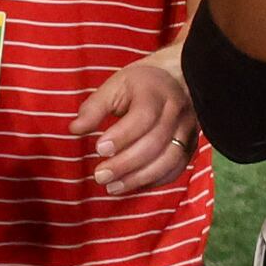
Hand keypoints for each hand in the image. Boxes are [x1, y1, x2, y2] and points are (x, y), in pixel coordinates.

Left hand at [76, 53, 199, 194]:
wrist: (179, 78)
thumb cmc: (141, 84)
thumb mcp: (115, 86)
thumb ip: (94, 108)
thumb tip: (75, 129)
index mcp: (156, 93)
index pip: (143, 117)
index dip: (122, 136)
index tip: (99, 149)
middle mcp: (176, 111)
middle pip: (155, 142)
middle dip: (125, 163)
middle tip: (100, 175)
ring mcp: (187, 129)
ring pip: (169, 159)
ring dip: (139, 177)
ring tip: (112, 187)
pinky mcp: (190, 145)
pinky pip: (176, 168)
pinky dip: (154, 181)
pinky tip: (133, 185)